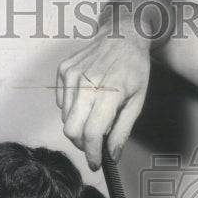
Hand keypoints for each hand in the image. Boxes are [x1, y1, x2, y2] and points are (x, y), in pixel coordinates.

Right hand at [56, 23, 150, 168]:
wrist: (123, 34)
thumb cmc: (134, 67)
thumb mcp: (137, 101)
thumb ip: (122, 130)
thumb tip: (112, 155)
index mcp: (109, 92)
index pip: (92, 133)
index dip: (92, 154)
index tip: (95, 163)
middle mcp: (86, 83)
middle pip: (71, 130)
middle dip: (82, 144)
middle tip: (94, 144)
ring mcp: (72, 75)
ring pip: (65, 118)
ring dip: (78, 126)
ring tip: (94, 118)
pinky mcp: (63, 70)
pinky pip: (61, 102)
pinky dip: (72, 109)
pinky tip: (87, 100)